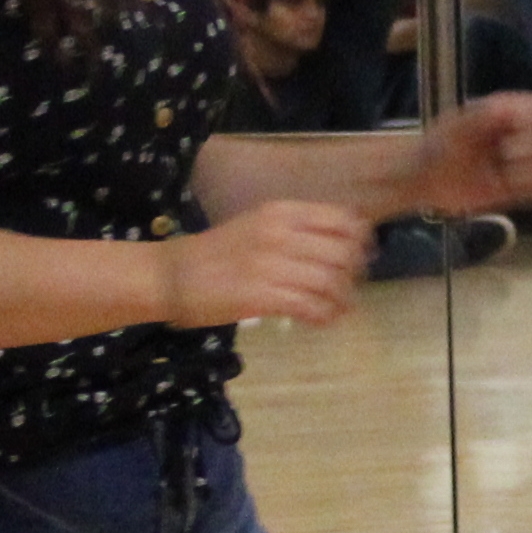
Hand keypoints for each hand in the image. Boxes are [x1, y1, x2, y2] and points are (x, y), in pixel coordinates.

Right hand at [160, 200, 367, 329]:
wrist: (171, 275)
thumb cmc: (216, 254)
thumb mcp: (258, 226)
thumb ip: (295, 230)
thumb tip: (339, 246)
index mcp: (280, 212)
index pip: (342, 220)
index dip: (360, 241)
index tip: (359, 257)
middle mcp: (279, 233)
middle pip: (343, 253)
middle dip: (353, 275)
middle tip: (347, 289)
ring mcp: (270, 264)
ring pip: (331, 281)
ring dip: (342, 300)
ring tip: (336, 309)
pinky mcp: (261, 296)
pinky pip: (310, 306)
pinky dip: (323, 316)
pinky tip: (319, 320)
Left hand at [411, 92, 531, 220]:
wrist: (421, 180)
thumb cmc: (436, 148)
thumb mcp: (458, 127)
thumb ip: (482, 116)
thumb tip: (504, 107)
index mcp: (505, 114)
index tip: (517, 132)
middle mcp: (516, 137)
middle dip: (530, 149)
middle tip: (506, 156)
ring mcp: (516, 164)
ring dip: (528, 173)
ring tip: (503, 177)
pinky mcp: (514, 190)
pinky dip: (527, 193)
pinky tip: (505, 190)